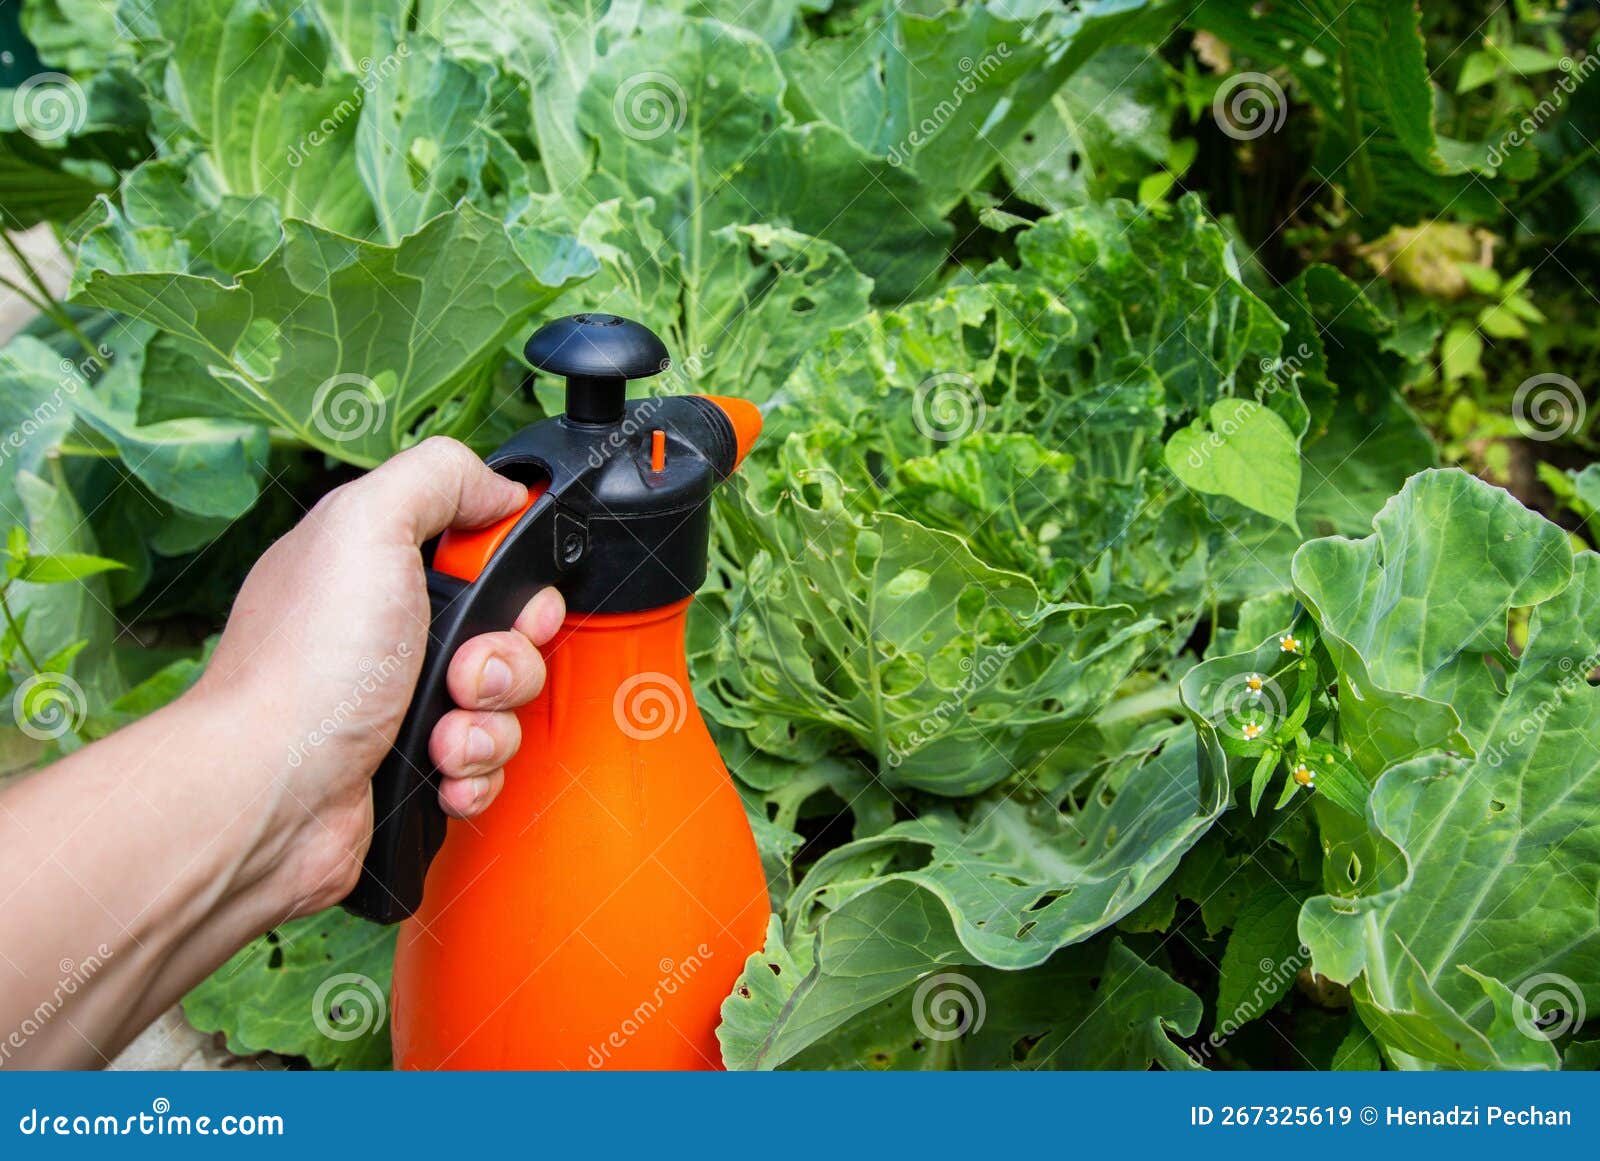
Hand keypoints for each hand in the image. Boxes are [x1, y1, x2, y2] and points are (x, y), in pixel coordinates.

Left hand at [198, 437, 563, 914]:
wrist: (273, 796)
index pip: (478, 551)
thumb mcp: (367, 524)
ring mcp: (399, 703)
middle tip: (463, 671)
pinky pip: (486, 764)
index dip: (509, 574)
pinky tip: (438, 769)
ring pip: (503, 704)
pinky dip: (473, 771)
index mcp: (374, 566)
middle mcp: (387, 633)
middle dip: (507, 657)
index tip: (506, 594)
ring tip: (442, 732)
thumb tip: (499, 488)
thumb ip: (439, 478)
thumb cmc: (305, 671)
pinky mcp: (411, 766)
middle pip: (507, 631)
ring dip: (490, 723)